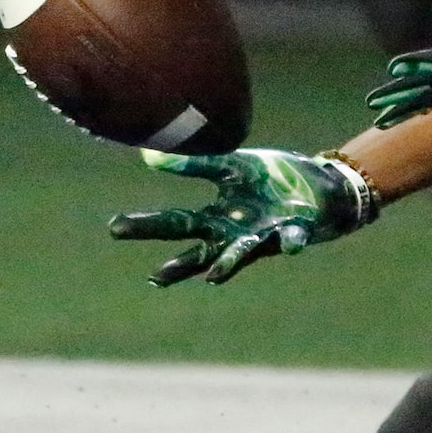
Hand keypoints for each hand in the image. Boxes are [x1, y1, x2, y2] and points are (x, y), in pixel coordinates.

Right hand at [108, 147, 380, 285]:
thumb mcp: (231, 166)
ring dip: (229, 265)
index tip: (113, 229)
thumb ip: (196, 163)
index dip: (146, 226)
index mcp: (217, 217)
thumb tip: (149, 155)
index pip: (175, 222)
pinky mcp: (295, 229)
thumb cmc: (270, 181)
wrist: (318, 186)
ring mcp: (263, 236)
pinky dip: (292, 241)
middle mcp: (235, 234)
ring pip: (241, 255)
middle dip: (177, 264)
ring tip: (213, 276)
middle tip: (153, 277)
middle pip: (199, 249)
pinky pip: (292, 238)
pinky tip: (292, 244)